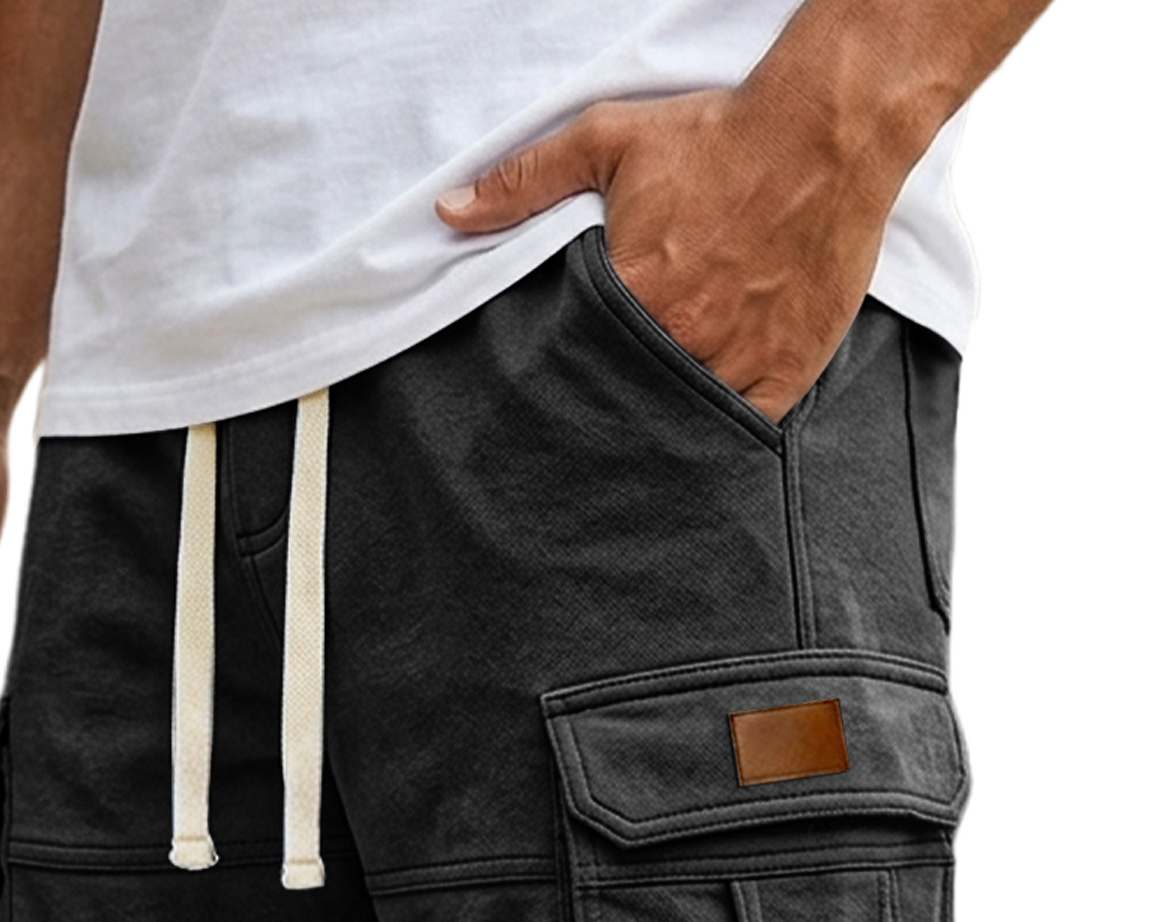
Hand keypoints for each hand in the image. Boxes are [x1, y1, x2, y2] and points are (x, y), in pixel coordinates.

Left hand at [435, 83, 901, 422]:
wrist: (823, 134)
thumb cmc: (717, 138)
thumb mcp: (607, 141)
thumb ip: (524, 181)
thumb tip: (450, 212)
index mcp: (633, 299)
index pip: (580, 371)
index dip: (569, 390)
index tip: (557, 404)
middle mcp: (684, 342)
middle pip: (632, 404)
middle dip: (615, 415)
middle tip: (597, 432)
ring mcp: (740, 363)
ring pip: (686, 424)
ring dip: (666, 427)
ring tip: (646, 434)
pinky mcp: (788, 371)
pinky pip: (747, 428)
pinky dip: (725, 433)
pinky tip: (704, 433)